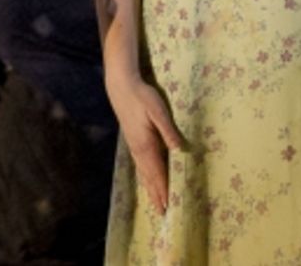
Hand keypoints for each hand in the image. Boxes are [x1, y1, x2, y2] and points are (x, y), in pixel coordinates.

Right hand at [106, 73, 183, 214]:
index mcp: (146, 144)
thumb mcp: (158, 110)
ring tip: (155, 203)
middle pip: (149, 177)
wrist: (121, 86)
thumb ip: (168, 130)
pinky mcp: (132, 140)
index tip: (169, 207)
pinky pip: (139, 165)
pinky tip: (145, 179)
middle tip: (163, 213)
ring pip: (143, 172)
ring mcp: (133, 145)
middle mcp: (138, 149)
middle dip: (157, 195)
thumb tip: (179, 150)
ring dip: (150, 188)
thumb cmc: (142, 96)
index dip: (164, 190)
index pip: (157, 173)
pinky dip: (144, 177)